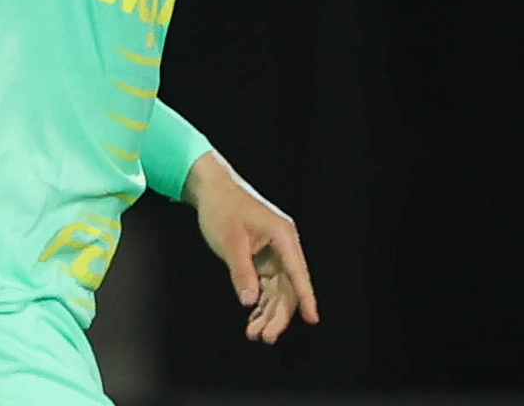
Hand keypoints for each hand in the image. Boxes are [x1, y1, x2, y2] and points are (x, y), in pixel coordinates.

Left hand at [185, 151, 318, 343]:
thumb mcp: (229, 241)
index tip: (312, 318)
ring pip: (278, 289)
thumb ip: (241, 271)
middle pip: (288, 286)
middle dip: (278, 314)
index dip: (306, 297)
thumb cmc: (221, 208)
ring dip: (268, 312)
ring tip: (254, 334)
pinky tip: (253, 319)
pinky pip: (267, 284)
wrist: (211, 187)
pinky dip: (261, 302)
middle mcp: (283, 244)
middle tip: (264, 336)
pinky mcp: (263, 256)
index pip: (297, 272)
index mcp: (282, 234)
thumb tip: (250, 302)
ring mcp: (274, 251)